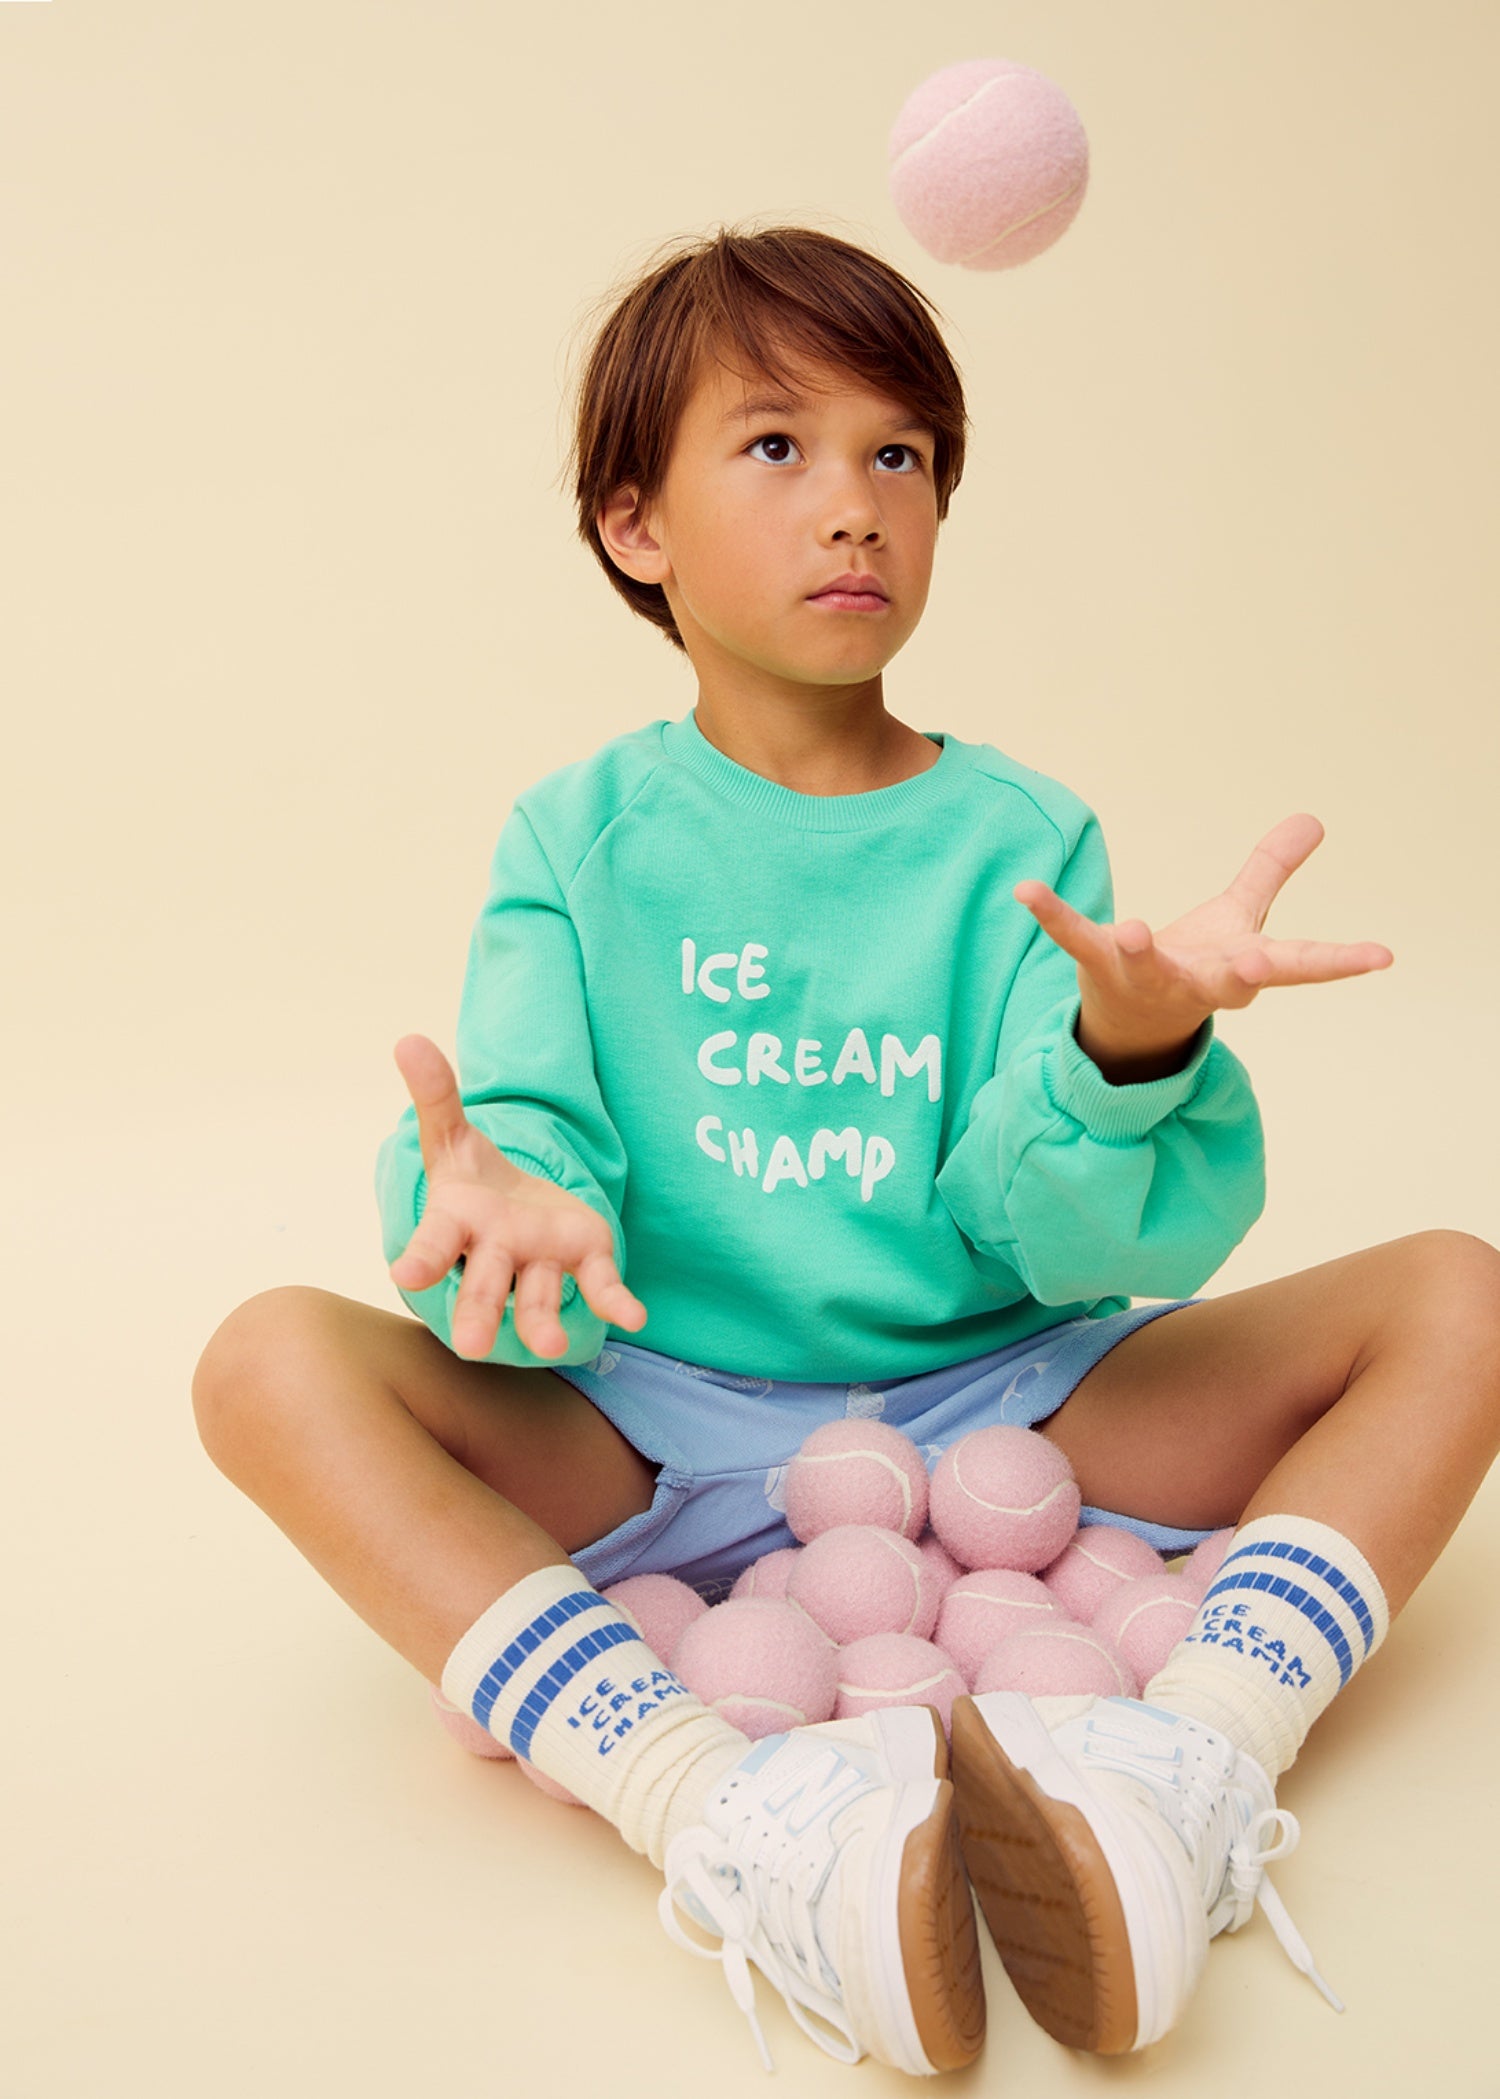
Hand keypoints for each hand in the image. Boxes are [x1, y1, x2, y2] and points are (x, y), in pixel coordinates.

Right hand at [387, 1033, 646, 1360]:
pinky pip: (597, 1286)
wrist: (518, 1209)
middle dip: (477, 1312)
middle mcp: (494, 1254)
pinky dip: (614, 1302)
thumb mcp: (453, 1135)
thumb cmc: (475, 1182)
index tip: (403, 1276)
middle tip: (471, 1345)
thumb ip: (435, 1095)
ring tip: (553, 1348)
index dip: (420, 1260)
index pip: (433, 1246)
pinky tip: (633, 1317)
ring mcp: (538, 1264)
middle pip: (482, 1285)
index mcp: (458, 1225)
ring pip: (535, 1299)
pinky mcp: (581, 1263)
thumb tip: (407, 1038)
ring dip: (542, 1323)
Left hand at [1015, 814, 1393, 1082]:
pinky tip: (1026, 889)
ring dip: (1137, 952)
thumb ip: (1269, 871)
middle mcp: (1197, 982)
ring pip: (1143, 968)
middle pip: (1226, 983)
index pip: (1298, 964)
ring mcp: (1144, 977)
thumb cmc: (1198, 967)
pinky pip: (1073, 938)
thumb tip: (1312, 818)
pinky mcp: (1096, 963)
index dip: (1340, 961)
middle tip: (1252, 970)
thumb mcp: (1239, 922)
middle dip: (1240, 978)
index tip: (1382, 956)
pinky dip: (1051, 914)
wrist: (1133, 1025)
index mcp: (1241, 969)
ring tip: (1130, 931)